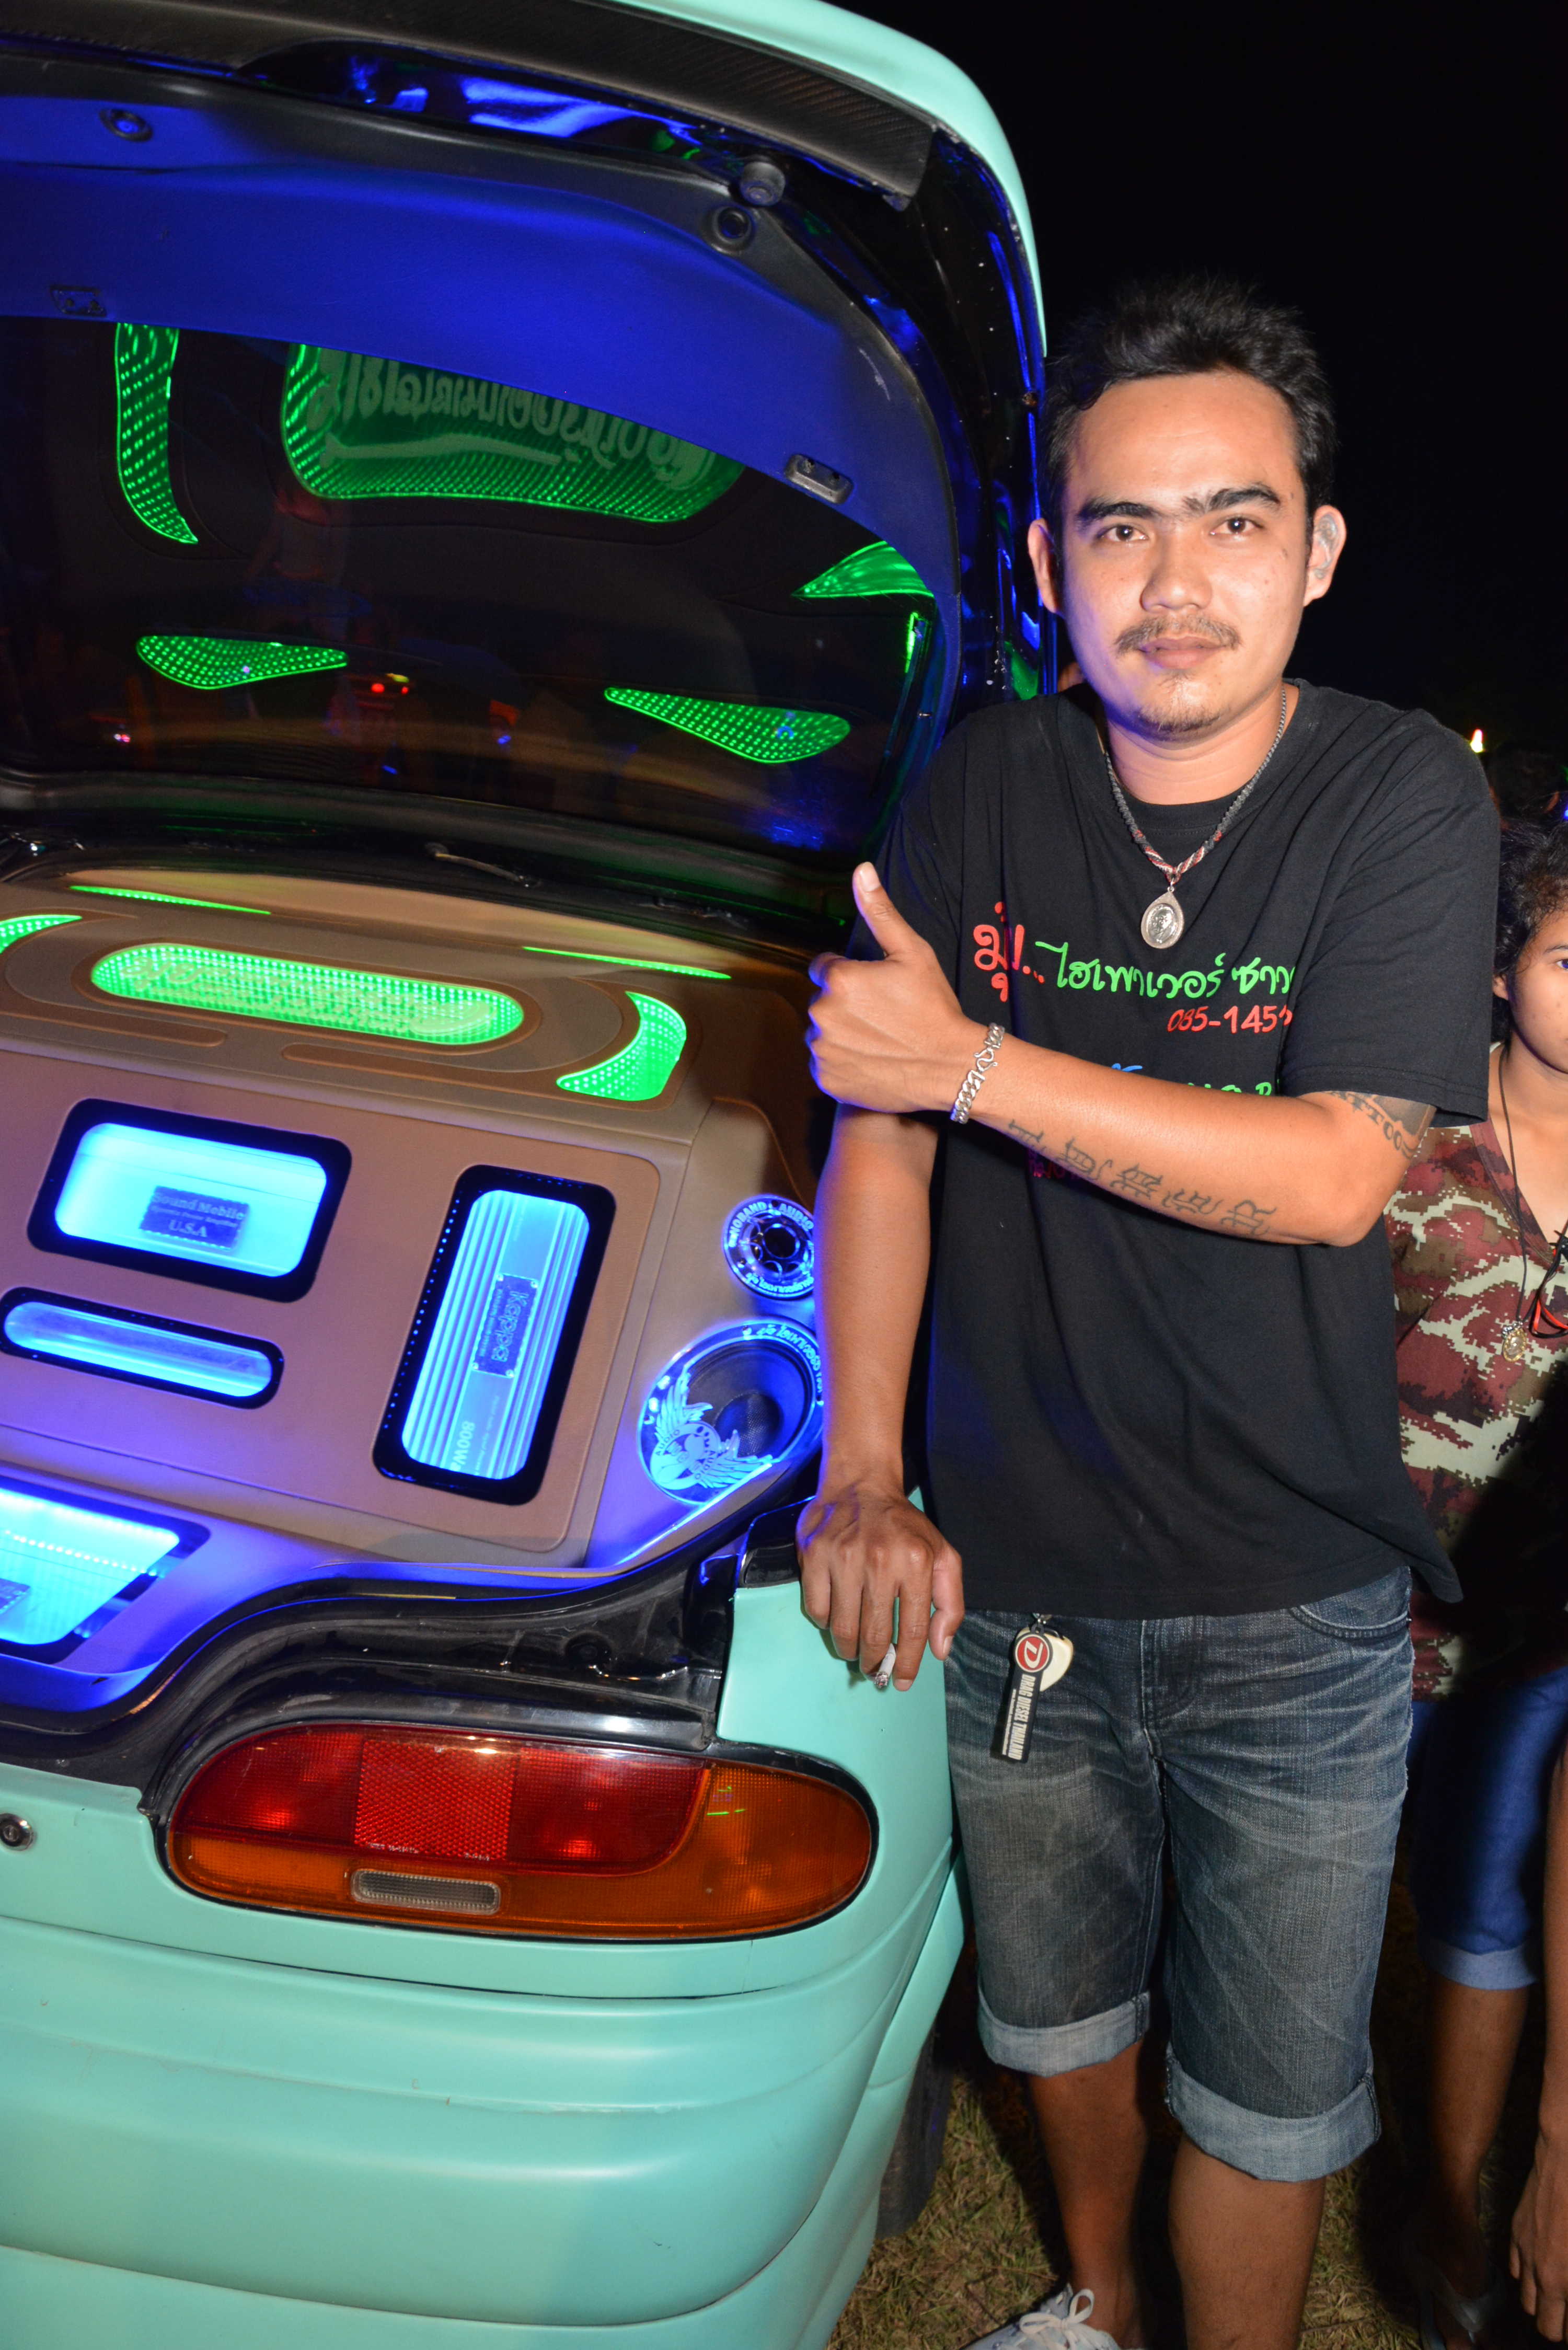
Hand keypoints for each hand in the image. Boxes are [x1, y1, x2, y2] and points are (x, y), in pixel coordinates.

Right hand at [797, 1480, 963, 1689]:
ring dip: (850, 1649)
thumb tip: (939, 1650)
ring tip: (855, 1650)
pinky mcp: (814, 1556)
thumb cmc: (904, 1527)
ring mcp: (843, 1558)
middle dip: (875, 1663)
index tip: (902, 1682)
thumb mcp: (942, 1556)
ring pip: (842, 1628)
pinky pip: (817, 1610)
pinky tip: (837, 1618)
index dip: (907, 1663)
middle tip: (875, 1671)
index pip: (912, 1630)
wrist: (861, 1484)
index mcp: (916, 1562)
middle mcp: (879, 1560)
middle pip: (874, 1635)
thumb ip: (950, 1603)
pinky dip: (827, 1624)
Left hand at [808, 864, 981, 1114]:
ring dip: (842, 1034)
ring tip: (879, 1039)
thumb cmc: (934, 1008)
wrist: (950, 1066)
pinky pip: (826, 1064)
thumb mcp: (912, 952)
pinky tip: (872, 1060)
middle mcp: (822, 1015)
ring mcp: (822, 1051)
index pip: (825, 969)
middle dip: (845, 1005)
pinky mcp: (826, 1080)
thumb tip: (861, 870)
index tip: (876, 989)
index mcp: (838, 980)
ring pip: (823, 1033)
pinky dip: (843, 1062)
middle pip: (823, 1002)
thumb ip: (880, 911)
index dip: (850, 976)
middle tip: (883, 1015)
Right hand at [1513, 2133, 1567, 2336]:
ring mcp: (1525, 2252)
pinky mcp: (1516, 2232)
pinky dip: (1529, 2277)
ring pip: (1526, 2301)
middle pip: (1544, 2325)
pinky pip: (1514, 2269)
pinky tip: (1544, 2268)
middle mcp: (1541, 2274)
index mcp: (1562, 2281)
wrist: (1564, 2161)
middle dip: (1559, 2327)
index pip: (1559, 2331)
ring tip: (1560, 2297)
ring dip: (1544, 2305)